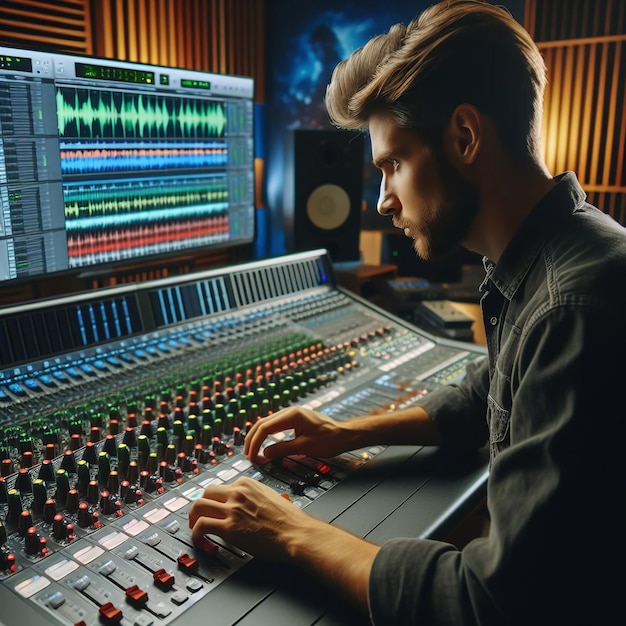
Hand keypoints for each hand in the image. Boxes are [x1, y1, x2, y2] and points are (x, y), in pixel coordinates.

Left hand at [188, 474, 377, 609]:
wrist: (297, 533)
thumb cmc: (290, 520)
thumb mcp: (270, 497)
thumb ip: (254, 496)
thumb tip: (246, 505)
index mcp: (247, 484)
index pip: (221, 486)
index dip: (215, 499)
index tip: (213, 507)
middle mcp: (237, 493)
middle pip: (206, 492)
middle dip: (199, 505)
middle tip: (197, 516)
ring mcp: (232, 509)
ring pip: (198, 506)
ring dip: (193, 518)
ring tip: (194, 528)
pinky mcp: (229, 528)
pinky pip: (201, 526)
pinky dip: (196, 533)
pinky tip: (199, 539)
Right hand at [243, 406, 351, 462]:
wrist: (345, 435)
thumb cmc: (329, 439)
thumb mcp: (305, 447)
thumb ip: (283, 450)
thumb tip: (264, 454)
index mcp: (291, 415)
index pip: (265, 428)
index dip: (255, 443)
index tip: (251, 456)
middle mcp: (289, 412)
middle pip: (262, 424)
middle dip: (253, 440)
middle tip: (248, 455)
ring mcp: (291, 415)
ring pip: (267, 424)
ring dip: (258, 437)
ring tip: (253, 451)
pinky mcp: (294, 420)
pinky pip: (275, 426)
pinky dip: (266, 436)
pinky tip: (264, 445)